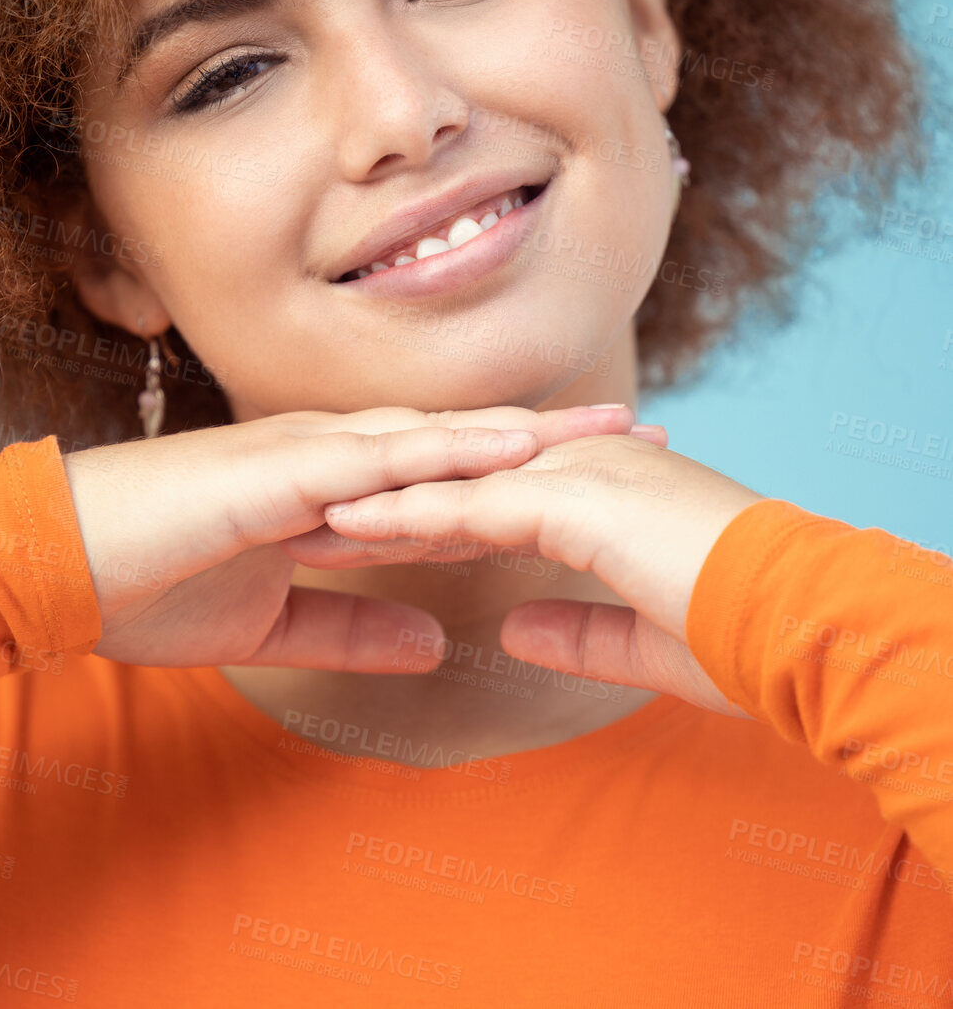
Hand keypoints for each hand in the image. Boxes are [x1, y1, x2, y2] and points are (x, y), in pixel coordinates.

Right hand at [61, 404, 650, 674]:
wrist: (55, 568)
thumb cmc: (150, 585)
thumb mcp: (273, 622)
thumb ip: (352, 625)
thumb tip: (434, 638)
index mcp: (329, 482)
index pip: (444, 467)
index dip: (523, 467)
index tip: (600, 471)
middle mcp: (328, 452)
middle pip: (460, 435)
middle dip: (551, 434)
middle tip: (642, 429)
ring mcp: (305, 452)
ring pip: (433, 433)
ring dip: (520, 430)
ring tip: (605, 428)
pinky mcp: (277, 470)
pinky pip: (375, 458)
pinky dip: (444, 451)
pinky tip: (506, 449)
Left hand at [281, 431, 763, 716]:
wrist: (802, 626)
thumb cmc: (739, 637)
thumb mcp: (640, 640)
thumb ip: (575, 628)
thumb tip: (518, 628)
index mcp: (594, 490)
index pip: (485, 497)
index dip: (417, 516)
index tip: (354, 537)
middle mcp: (578, 468)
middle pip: (456, 478)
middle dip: (382, 502)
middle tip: (307, 519)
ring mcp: (576, 475)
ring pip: (452, 482)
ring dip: (376, 503)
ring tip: (303, 520)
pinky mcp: (575, 499)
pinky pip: (472, 503)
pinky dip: (407, 514)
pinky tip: (351, 527)